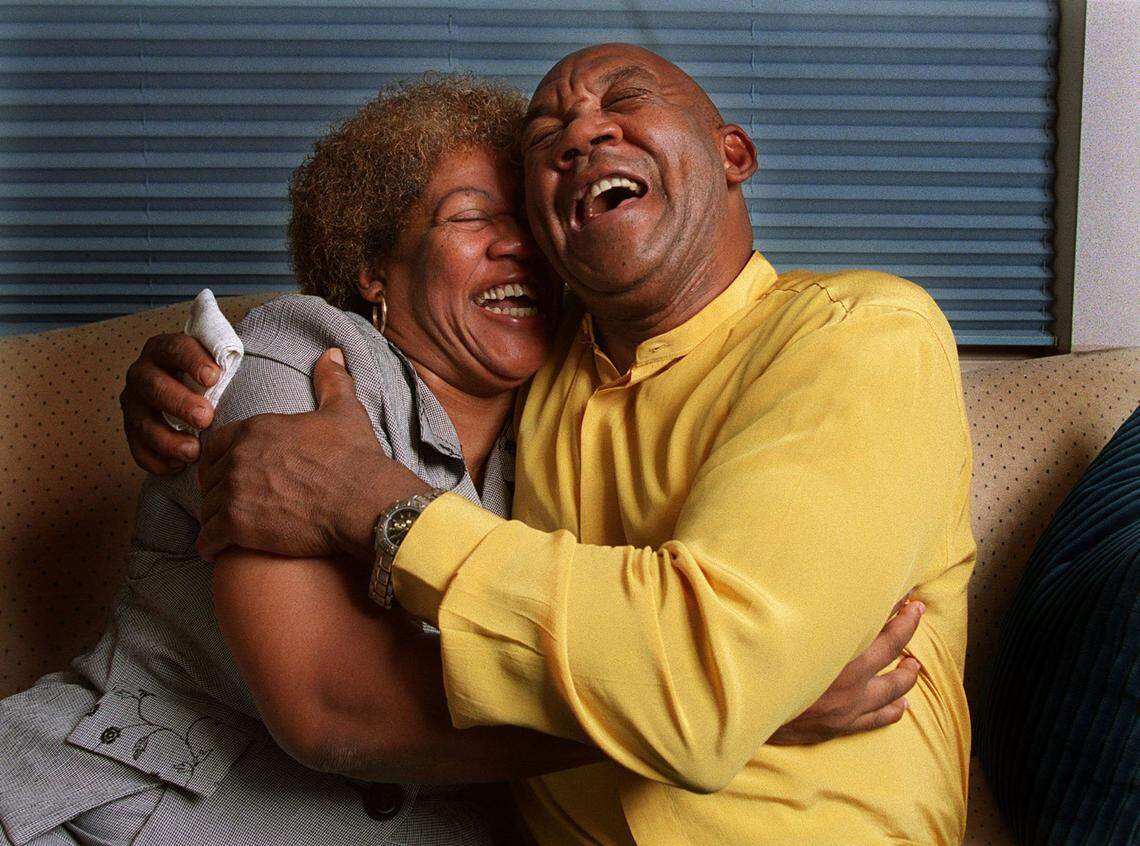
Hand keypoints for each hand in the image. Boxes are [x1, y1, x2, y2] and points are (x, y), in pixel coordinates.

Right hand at [120, 332, 217, 472]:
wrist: (195, 399)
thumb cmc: (212, 379)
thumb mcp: (218, 361)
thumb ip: (227, 357)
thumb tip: (237, 359)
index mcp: (164, 350)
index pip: (175, 348)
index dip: (192, 360)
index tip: (214, 377)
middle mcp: (143, 374)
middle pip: (154, 386)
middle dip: (180, 403)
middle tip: (205, 418)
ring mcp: (134, 404)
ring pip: (142, 422)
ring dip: (168, 439)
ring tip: (194, 452)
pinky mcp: (132, 431)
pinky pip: (137, 449)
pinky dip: (156, 460)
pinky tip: (178, 466)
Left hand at [197, 348, 427, 562]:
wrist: (364, 501)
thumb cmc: (355, 458)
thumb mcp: (345, 412)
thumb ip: (332, 381)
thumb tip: (331, 354)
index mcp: (256, 428)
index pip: (216, 444)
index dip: (223, 459)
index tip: (233, 473)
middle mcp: (239, 457)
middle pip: (209, 477)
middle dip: (217, 490)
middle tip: (230, 504)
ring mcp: (235, 492)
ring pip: (207, 508)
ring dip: (214, 519)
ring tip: (225, 530)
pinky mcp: (238, 526)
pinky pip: (208, 538)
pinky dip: (211, 545)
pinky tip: (219, 549)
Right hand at [767, 597, 923, 744]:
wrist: (745, 716)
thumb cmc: (761, 670)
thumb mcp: (786, 636)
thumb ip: (809, 615)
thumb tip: (820, 588)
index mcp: (840, 660)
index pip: (881, 630)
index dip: (897, 611)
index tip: (908, 595)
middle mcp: (850, 685)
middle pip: (891, 655)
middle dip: (907, 631)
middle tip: (917, 613)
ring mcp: (847, 709)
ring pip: (890, 692)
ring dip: (905, 676)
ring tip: (914, 665)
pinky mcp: (837, 727)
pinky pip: (873, 720)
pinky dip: (891, 711)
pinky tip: (901, 706)